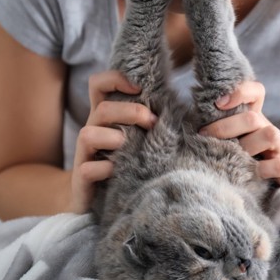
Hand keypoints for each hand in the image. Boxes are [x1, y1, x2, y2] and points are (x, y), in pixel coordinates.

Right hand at [69, 70, 156, 212]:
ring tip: (131, 147)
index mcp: (106, 117)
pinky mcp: (82, 179)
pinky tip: (117, 173)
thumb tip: (197, 115)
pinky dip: (104, 169)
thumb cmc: (128, 163)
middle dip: (131, 112)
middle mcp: (93, 130)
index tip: (140, 87)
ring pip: (88, 134)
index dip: (115, 78)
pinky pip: (87, 169)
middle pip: (102, 108)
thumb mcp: (142, 138)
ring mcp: (85, 155)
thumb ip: (155, 122)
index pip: (99, 84)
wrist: (98, 201)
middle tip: (153, 122)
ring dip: (113, 138)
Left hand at [199, 81, 279, 185]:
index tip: (218, 103)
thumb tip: (188, 127)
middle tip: (205, 138)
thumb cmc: (250, 160)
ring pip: (270, 134)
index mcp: (256, 120)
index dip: (240, 91)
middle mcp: (269, 129)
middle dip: (226, 127)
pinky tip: (253, 174)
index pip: (256, 92)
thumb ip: (220, 132)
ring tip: (232, 160)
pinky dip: (265, 168)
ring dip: (247, 147)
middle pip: (253, 118)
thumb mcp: (236, 143)